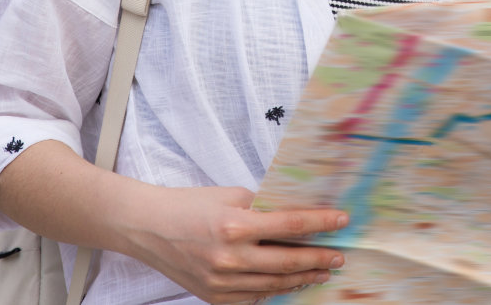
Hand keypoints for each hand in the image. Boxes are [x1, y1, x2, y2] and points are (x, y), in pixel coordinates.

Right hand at [123, 185, 346, 303]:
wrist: (148, 227)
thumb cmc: (190, 205)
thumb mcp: (231, 196)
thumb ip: (264, 207)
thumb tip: (297, 216)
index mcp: (235, 225)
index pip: (290, 224)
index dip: (320, 223)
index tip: (342, 221)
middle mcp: (230, 257)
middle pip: (288, 261)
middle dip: (319, 259)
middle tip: (339, 257)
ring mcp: (222, 282)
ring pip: (274, 284)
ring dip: (302, 278)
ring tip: (321, 272)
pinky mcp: (214, 297)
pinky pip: (254, 297)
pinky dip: (275, 290)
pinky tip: (289, 283)